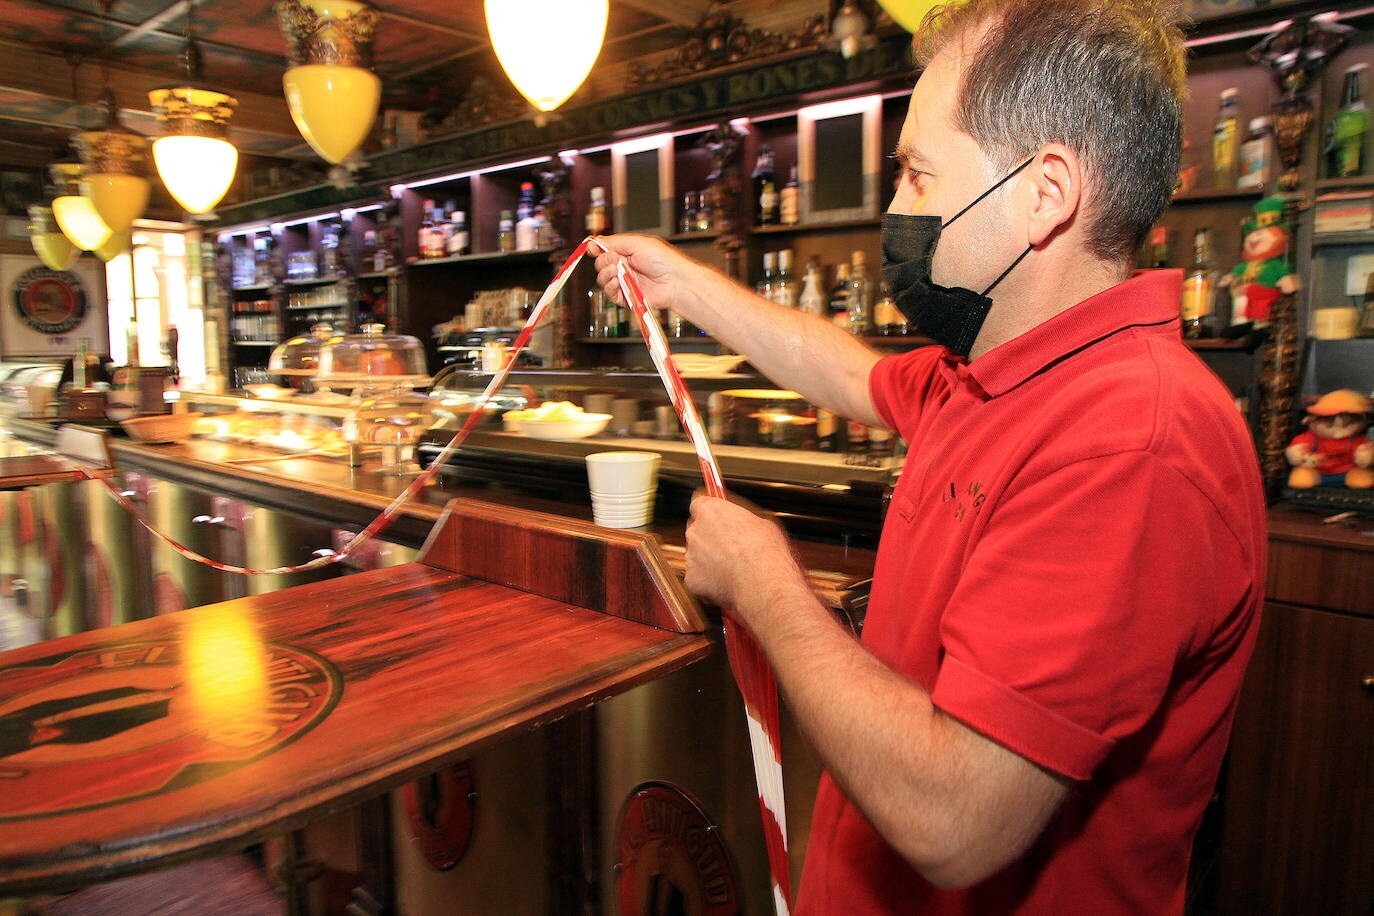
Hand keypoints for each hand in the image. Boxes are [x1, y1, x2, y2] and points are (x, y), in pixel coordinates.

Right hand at [590, 234, 698, 314]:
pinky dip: (610, 287)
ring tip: (616, 271)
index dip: (596, 249)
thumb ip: (614, 242)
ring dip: (606, 274)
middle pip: (601, 265)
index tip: (593, 249)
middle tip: (614, 259)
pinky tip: (617, 281)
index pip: (604, 250)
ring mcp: (625, 282)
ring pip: (603, 280)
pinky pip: (610, 294)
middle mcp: (624, 267)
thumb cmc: (663, 260)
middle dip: (603, 261)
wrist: (675, 280)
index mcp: (626, 252)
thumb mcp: (637, 243)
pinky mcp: (627, 297)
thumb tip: (595, 241)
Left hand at [684, 490, 797, 610]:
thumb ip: (744, 521)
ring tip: (732, 567)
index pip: (699, 503)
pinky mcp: (691, 579)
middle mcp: (695, 531)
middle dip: (709, 536)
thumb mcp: (763, 523)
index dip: (710, 512)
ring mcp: (691, 556)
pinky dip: (709, 581)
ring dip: (709, 560)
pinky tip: (727, 582)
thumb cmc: (765, 552)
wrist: (761, 582)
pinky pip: (698, 578)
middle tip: (730, 545)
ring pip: (697, 555)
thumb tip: (746, 524)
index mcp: (710, 511)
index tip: (717, 515)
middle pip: (697, 530)